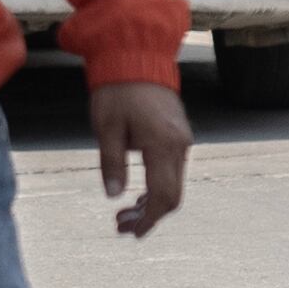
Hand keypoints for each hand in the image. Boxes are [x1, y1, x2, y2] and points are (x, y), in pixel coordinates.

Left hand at [92, 82, 189, 239]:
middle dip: (149, 215)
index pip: (162, 195)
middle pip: (172, 195)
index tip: (130, 232)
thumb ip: (112, 163)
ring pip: (174, 184)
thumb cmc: (117, 89)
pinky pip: (173, 169)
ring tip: (124, 214)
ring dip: (151, 203)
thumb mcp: (106, 127)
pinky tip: (137, 194)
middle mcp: (179, 145)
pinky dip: (158, 186)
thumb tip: (114, 196)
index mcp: (162, 144)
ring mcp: (182, 139)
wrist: (136, 55)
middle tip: (121, 226)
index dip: (148, 219)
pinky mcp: (179, 134)